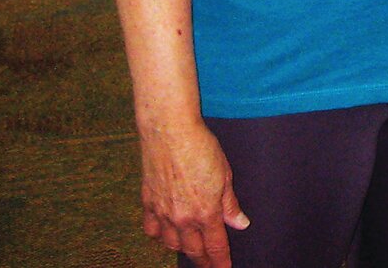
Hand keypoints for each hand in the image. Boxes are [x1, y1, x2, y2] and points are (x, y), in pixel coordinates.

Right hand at [139, 122, 248, 266]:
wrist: (170, 132)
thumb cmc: (201, 148)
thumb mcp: (225, 175)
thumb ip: (230, 203)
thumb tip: (240, 223)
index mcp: (205, 211)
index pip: (215, 246)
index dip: (221, 261)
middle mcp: (182, 218)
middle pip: (193, 250)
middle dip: (203, 260)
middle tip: (210, 265)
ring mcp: (162, 212)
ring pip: (171, 243)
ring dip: (183, 249)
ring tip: (191, 250)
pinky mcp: (148, 203)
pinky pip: (151, 230)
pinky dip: (159, 236)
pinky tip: (166, 234)